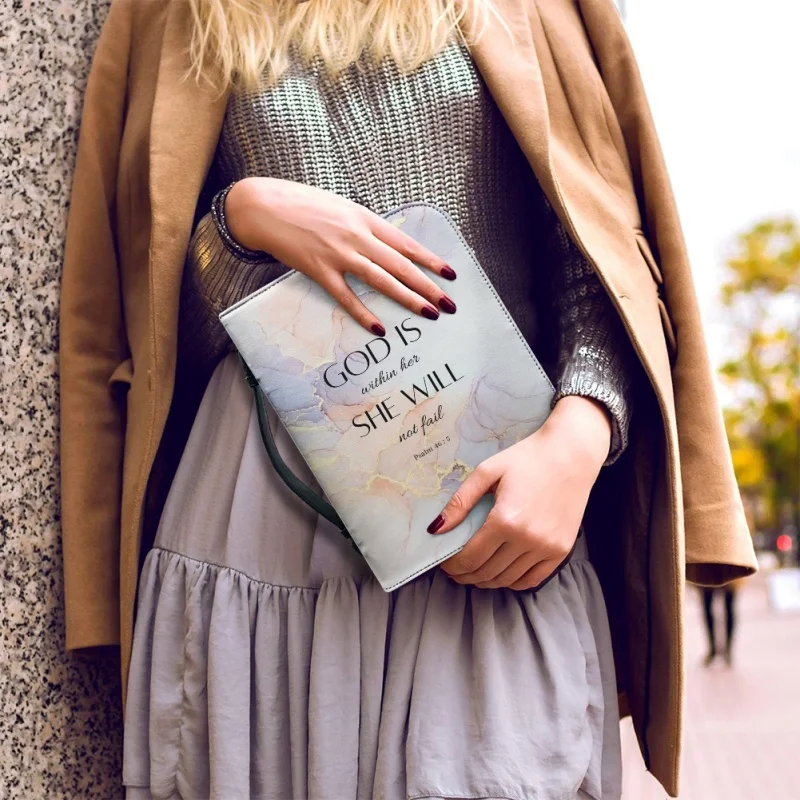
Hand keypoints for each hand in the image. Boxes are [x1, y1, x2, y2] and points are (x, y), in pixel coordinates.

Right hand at [224, 177, 457, 334]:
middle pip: (401, 265)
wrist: (264, 206)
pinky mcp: (318, 270)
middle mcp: (356, 236)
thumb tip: (387, 245)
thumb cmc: (302, 204)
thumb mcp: (341, 207)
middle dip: (429, 286)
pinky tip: (380, 328)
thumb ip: (364, 226)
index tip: (450, 274)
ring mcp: (338, 254)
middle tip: (449, 305)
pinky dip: (364, 314)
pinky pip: (346, 297)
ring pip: (382, 280)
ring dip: (408, 299)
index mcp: (364, 218)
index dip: (430, 260)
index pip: (406, 243)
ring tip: (429, 314)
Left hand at [429, 396, 611, 589]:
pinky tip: (501, 573)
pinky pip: (532, 579)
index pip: (470, 557)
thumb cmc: (527, 458)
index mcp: (505, 519)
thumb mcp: (487, 471)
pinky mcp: (561, 550)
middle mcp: (526, 539)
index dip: (453, 566)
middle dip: (465, 575)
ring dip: (486, 580)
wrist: (571, 453)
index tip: (444, 564)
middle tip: (455, 571)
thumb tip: (435, 529)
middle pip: (487, 572)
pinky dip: (513, 581)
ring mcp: (546, 547)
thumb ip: (460, 502)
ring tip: (474, 572)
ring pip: (508, 579)